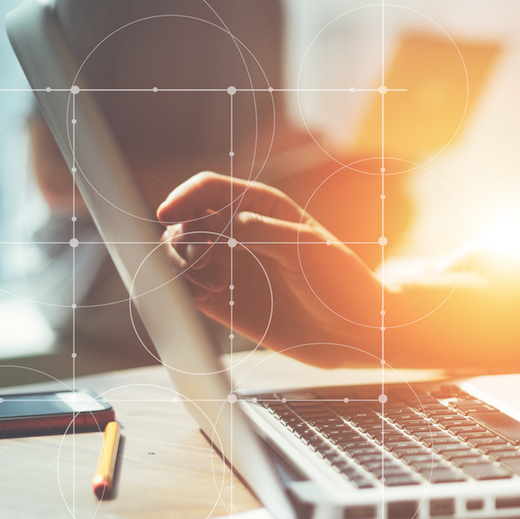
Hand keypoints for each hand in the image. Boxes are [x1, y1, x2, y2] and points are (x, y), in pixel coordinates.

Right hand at [157, 172, 384, 365]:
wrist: (352, 330)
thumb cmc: (340, 280)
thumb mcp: (305, 246)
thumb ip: (257, 230)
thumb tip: (210, 225)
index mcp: (260, 206)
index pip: (208, 188)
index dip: (183, 197)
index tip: (167, 214)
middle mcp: (238, 233)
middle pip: (184, 220)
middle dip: (182, 237)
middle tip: (205, 262)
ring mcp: (228, 266)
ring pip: (177, 253)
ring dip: (179, 264)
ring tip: (213, 284)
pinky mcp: (223, 300)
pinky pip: (183, 288)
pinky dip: (180, 290)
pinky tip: (204, 298)